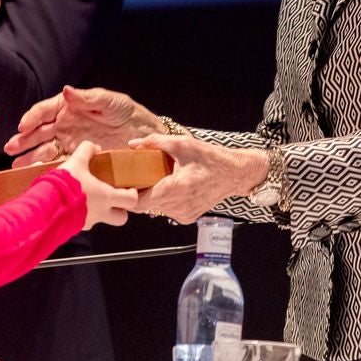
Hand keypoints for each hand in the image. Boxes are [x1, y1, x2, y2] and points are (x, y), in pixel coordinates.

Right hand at [4, 85, 159, 165]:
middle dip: (24, 140)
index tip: (23, 126)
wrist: (144, 135)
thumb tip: (66, 91)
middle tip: (11, 148)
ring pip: (44, 150)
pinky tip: (35, 174)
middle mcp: (65, 125)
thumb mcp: (109, 102)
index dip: (32, 118)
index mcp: (69, 107)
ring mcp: (70, 143)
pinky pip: (59, 164)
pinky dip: (46, 169)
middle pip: (39, 132)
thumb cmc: (127, 112)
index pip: (44, 111)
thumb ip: (87, 98)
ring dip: (30, 156)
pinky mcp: (78, 160)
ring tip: (17, 164)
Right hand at [59, 141, 138, 229]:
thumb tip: (94, 148)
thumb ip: (87, 150)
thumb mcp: (76, 161)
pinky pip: (84, 222)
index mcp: (106, 197)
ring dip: (99, 211)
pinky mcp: (75, 227)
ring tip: (88, 198)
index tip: (128, 188)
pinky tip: (73, 203)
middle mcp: (101, 213)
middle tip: (113, 198)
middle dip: (120, 210)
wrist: (46, 206)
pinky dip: (83, 214)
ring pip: (102, 220)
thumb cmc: (66, 184)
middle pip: (122, 218)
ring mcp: (88, 222)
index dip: (133, 194)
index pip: (132, 201)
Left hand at [130, 135, 266, 224]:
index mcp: (175, 190)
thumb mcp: (182, 144)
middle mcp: (177, 207)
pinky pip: (167, 210)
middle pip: (145, 205)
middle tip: (137, 176)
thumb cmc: (211, 159)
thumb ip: (155, 142)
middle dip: (139, 192)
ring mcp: (182, 215)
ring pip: (155, 208)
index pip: (138, 202)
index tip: (125, 181)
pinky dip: (164, 199)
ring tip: (156, 178)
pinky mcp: (187, 218)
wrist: (235, 174)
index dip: (128, 193)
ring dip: (152, 195)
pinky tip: (171, 185)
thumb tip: (133, 145)